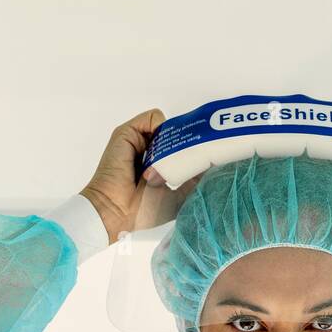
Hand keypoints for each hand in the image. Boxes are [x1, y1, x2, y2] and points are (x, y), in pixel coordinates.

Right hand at [80, 109, 199, 244]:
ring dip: (175, 138)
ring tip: (179, 156)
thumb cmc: (141, 212)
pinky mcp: (128, 133)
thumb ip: (193, 184)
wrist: (117, 212)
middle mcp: (146, 151)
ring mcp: (137, 141)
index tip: (209, 154)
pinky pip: (152, 119)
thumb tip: (214, 171)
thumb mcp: (177, 198)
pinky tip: (164, 149)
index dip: (192, 149)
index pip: (178, 148)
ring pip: (165, 127)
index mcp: (156, 165)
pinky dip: (162, 128)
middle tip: (204, 150)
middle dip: (189, 141)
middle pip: (174, 135)